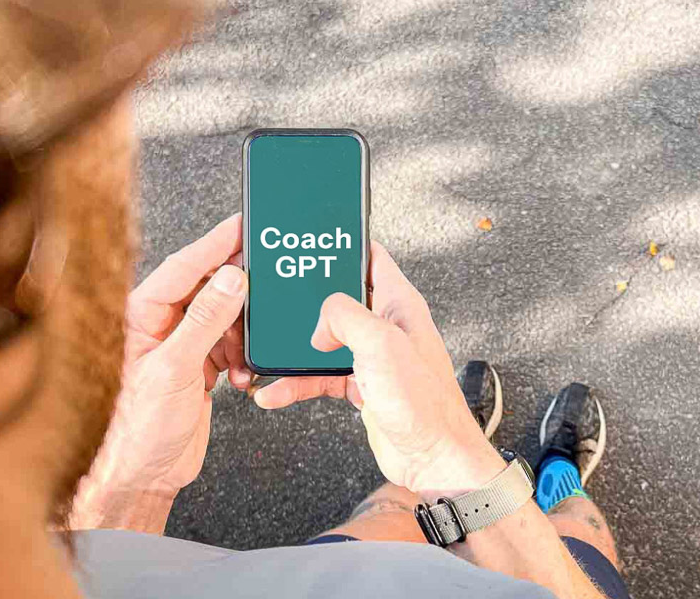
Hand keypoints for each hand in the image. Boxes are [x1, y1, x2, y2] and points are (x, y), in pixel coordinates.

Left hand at [72, 214, 247, 529]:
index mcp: (140, 317)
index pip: (182, 268)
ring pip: (224, 318)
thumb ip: (205, 321)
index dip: (215, 244)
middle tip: (265, 286)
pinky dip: (242, 358)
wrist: (143, 477)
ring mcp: (180, 346)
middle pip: (208, 290)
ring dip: (242, 335)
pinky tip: (242, 375)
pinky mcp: (198, 367)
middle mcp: (159, 326)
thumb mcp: (173, 369)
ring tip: (245, 356)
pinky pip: (229, 346)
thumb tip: (230, 280)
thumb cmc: (135, 430)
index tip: (242, 226)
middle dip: (238, 295)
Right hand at [254, 242, 504, 499]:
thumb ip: (345, 316)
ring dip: (296, 349)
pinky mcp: (363, 386)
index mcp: (400, 304)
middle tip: (277, 294)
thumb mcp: (380, 344)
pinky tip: (276, 393)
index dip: (345, 245)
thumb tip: (320, 322)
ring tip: (267, 352)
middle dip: (308, 298)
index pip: (373, 258)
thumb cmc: (423, 404)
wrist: (433, 459)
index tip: (316, 240)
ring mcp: (374, 357)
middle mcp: (387, 327)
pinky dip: (298, 384)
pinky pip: (322, 377)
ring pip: (326, 341)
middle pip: (341, 299)